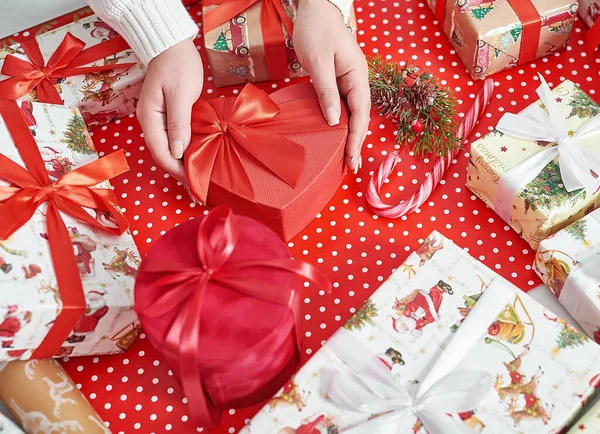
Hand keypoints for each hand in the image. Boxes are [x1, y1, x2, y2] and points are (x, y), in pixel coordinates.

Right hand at [137, 39, 203, 182]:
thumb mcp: (181, 94)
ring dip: (181, 163)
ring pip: (167, 148)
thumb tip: (177, 151)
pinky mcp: (166, 116)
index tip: (193, 183)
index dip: (176, 170)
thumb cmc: (178, 65)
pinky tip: (195, 157)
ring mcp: (156, 119)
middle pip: (162, 154)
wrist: (171, 44)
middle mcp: (149, 122)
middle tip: (198, 187)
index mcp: (149, 117)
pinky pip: (173, 139)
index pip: (160, 152)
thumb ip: (178, 123)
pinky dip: (184, 151)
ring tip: (198, 177)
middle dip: (179, 171)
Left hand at [293, 0, 369, 172]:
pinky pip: (343, 107)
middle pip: (360, 117)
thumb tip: (334, 121)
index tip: (350, 157)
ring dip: (350, 136)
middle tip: (351, 167)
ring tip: (347, 159)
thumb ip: (327, 92)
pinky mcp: (339, 81)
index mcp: (357, 76)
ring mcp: (349, 81)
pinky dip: (342, 124)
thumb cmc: (316, 30)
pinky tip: (337, 136)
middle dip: (356, 143)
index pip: (360, 113)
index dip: (355, 138)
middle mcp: (357, 81)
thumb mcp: (319, 62)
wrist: (315, 8)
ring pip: (353, 114)